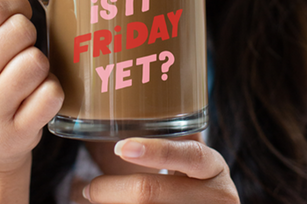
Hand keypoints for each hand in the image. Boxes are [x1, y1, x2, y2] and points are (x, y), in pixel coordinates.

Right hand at [0, 0, 63, 202]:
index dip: (16, 7)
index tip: (16, 18)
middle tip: (18, 53)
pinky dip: (52, 93)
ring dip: (40, 67)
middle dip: (28, 37)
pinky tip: (34, 100)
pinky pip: (52, 94)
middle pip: (19, 32)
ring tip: (25, 79)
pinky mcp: (11, 136)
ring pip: (36, 62)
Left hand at [82, 137, 238, 203]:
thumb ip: (167, 140)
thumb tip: (112, 111)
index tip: (120, 147)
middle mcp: (217, 195)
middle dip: (112, 190)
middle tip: (89, 188)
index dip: (154, 151)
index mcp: (214, 167)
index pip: (189, 155)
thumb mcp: (187, 158)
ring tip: (90, 196)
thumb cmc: (189, 179)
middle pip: (151, 194)